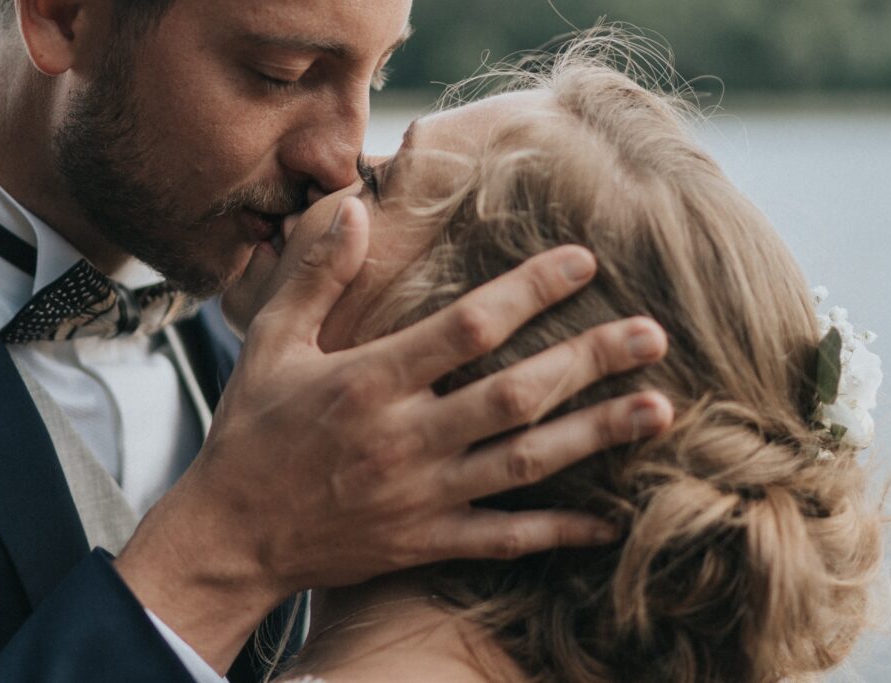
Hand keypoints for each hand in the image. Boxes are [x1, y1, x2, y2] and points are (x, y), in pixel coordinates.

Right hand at [116, 197, 671, 669]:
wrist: (231, 537)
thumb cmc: (249, 433)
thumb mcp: (268, 344)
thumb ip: (316, 277)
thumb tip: (350, 206)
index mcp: (368, 381)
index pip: (466, 327)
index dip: (529, 290)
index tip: (583, 261)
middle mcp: (405, 438)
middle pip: (514, 393)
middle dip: (588, 360)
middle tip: (653, 335)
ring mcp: (422, 496)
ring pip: (525, 463)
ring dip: (595, 435)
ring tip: (659, 409)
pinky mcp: (426, 541)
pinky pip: (503, 538)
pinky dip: (559, 532)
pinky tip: (609, 522)